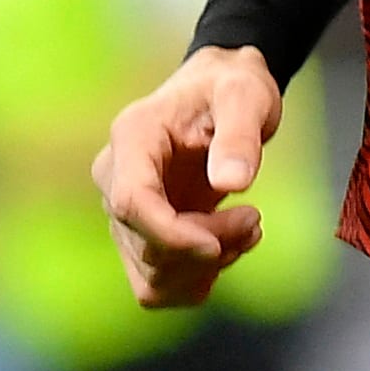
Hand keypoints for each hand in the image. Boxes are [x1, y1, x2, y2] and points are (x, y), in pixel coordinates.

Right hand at [91, 45, 282, 308]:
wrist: (223, 95)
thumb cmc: (232, 87)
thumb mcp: (247, 94)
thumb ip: (240, 133)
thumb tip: (234, 183)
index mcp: (132, 136)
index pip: (130, 201)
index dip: (172, 235)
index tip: (218, 245)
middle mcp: (115, 177)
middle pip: (146, 244)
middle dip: (208, 247)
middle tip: (254, 218)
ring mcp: (124, 212)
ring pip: (150, 275)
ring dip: (205, 269)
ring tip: (247, 230)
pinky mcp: (140, 235)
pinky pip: (158, 283)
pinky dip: (198, 278)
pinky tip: (230, 245)